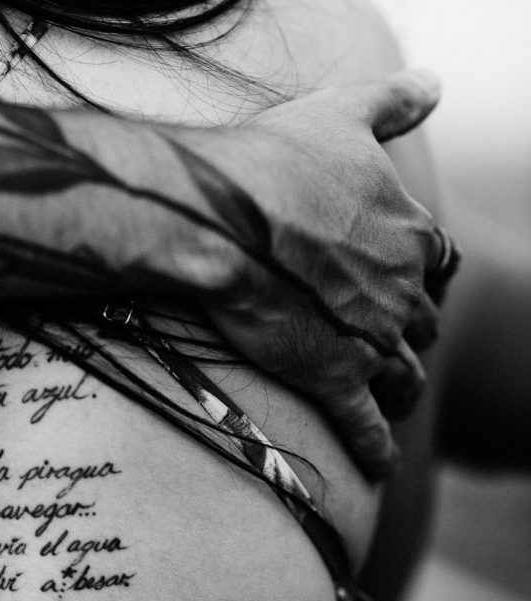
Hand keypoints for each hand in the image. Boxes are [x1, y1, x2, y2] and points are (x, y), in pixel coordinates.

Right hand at [192, 70, 453, 478]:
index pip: (438, 264)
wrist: (217, 215)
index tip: (404, 283)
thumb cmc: (273, 161)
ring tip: (392, 402)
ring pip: (405, 378)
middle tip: (385, 342)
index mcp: (410, 232)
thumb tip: (433, 83)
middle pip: (421, 324)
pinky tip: (379, 463)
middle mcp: (402, 290)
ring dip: (401, 390)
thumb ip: (391, 101)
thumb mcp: (341, 114)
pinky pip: (366, 426)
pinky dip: (377, 447)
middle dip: (408, 333)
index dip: (421, 275)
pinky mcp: (335, 378)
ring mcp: (372, 339)